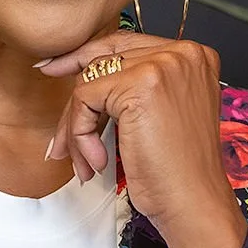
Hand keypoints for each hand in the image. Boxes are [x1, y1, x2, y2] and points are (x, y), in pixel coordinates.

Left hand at [38, 30, 246, 247]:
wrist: (195, 203)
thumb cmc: (178, 171)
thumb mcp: (160, 114)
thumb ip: (132, 85)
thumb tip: (71, 68)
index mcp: (192, 54)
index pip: (124, 44)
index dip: (85, 58)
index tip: (53, 69)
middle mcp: (181, 52)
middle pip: (102, 61)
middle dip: (76, 106)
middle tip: (59, 141)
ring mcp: (162, 65)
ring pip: (90, 82)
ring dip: (76, 128)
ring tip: (85, 162)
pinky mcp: (140, 85)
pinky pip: (85, 100)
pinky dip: (80, 134)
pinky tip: (96, 162)